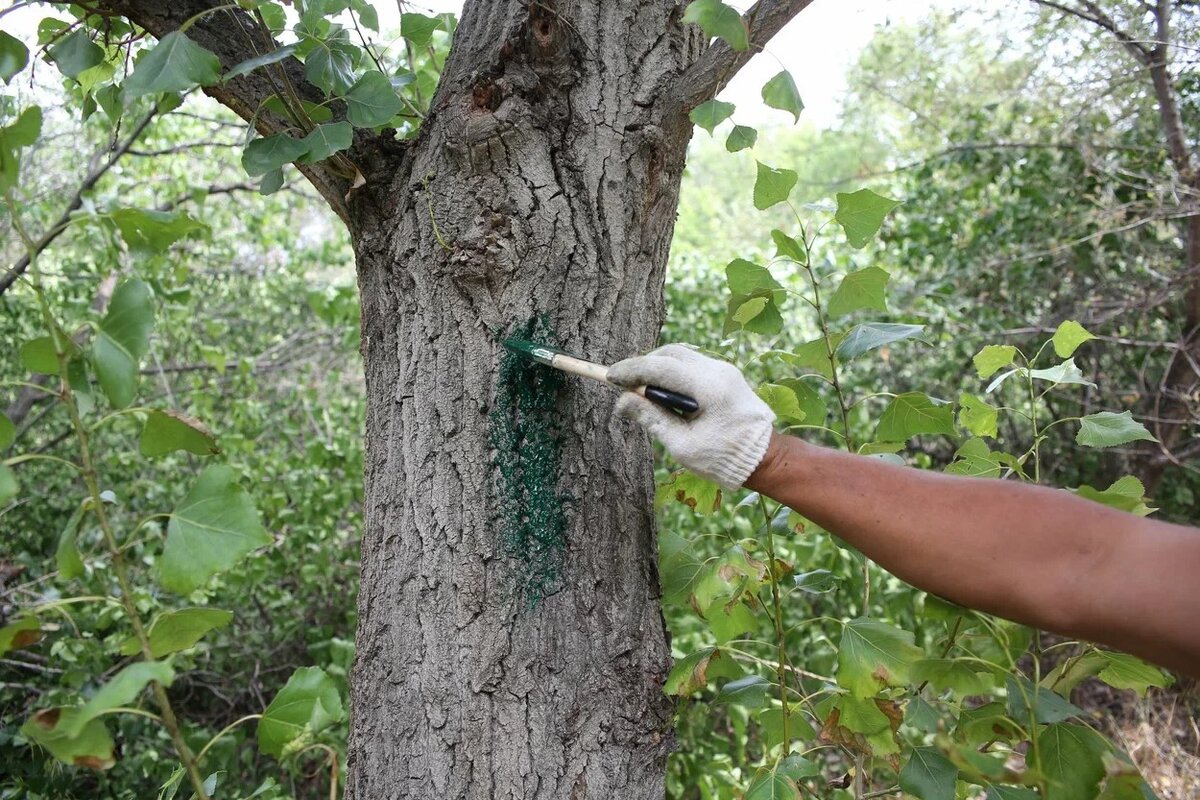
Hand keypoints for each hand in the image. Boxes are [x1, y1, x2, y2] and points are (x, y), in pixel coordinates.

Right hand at [608, 344, 775, 488]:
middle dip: (643, 365)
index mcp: (709, 388)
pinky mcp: (726, 376)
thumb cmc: (724, 458)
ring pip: (681, 356)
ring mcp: (724, 370)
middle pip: (670, 353)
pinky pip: (692, 366)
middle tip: (622, 385)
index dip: (631, 370)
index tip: (609, 377)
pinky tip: (662, 394)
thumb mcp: (682, 445)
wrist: (765, 459)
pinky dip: (672, 374)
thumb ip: (652, 419)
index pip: (661, 367)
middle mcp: (718, 371)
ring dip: (657, 368)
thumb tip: (623, 401)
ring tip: (640, 392)